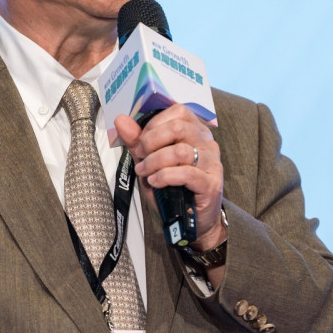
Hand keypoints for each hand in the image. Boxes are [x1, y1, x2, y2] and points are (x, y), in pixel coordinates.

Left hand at [115, 105, 225, 250]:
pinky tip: (155, 182)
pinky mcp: (211, 183)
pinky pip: (186, 173)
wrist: (191, 222)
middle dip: (151, 141)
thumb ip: (137, 142)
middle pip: (178, 127)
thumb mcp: (150, 163)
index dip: (154, 123)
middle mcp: (207, 143)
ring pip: (180, 151)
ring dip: (155, 161)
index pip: (178, 111)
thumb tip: (121, 120)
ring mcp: (212, 163)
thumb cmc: (172, 189)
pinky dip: (165, 176)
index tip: (141, 141)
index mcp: (195, 131)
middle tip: (140, 156)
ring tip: (144, 173)